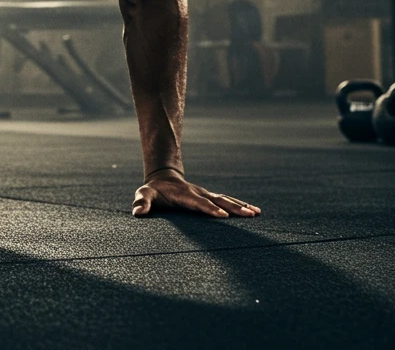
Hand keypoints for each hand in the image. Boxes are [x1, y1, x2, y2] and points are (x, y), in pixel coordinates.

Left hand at [132, 170, 260, 217]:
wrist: (162, 178)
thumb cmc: (153, 191)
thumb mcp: (144, 194)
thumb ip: (141, 202)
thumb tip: (137, 213)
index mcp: (184, 195)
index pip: (198, 203)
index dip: (209, 208)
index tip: (223, 215)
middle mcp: (198, 193)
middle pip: (218, 200)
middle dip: (234, 208)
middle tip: (250, 214)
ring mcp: (206, 194)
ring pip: (226, 199)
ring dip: (241, 206)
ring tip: (257, 213)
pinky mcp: (211, 197)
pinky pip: (228, 201)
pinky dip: (241, 205)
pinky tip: (255, 211)